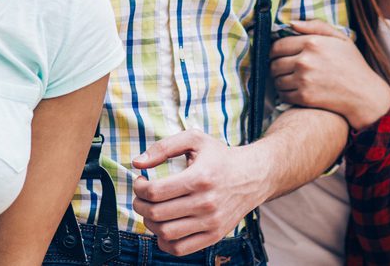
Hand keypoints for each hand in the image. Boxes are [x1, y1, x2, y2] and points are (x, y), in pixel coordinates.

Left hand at [131, 130, 266, 255]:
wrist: (252, 176)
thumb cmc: (219, 156)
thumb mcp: (194, 139)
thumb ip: (163, 147)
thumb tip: (137, 163)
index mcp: (199, 178)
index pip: (155, 192)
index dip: (139, 188)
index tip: (140, 182)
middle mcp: (206, 203)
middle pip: (157, 213)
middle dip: (140, 205)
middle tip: (141, 196)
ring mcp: (211, 223)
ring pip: (166, 233)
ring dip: (149, 223)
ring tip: (152, 210)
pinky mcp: (214, 236)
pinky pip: (180, 249)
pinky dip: (164, 241)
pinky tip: (164, 226)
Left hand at [270, 19, 389, 130]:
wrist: (364, 94)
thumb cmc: (352, 64)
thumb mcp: (340, 38)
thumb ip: (315, 26)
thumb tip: (291, 23)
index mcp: (312, 43)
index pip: (277, 46)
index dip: (274, 51)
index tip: (278, 55)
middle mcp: (305, 60)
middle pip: (274, 63)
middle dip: (276, 66)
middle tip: (283, 69)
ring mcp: (304, 80)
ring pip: (276, 79)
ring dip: (279, 80)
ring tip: (289, 80)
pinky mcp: (304, 97)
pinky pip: (282, 94)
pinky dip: (284, 93)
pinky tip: (293, 90)